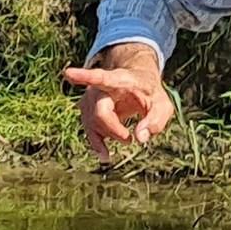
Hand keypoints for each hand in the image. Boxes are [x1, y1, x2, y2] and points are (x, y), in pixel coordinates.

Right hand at [62, 48, 174, 162]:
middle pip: (99, 112)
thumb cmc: (149, 93)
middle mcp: (99, 88)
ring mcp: (90, 100)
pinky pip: (88, 130)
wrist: (136, 83)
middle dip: (114, 130)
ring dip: (110, 136)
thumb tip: (140, 138)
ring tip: (128, 139)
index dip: (84, 77)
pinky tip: (106, 155)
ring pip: (92, 124)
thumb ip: (156, 120)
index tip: (68, 74)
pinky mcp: (87, 112)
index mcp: (118, 79)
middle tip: (130, 140)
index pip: (100, 77)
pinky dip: (97, 144)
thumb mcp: (162, 104)